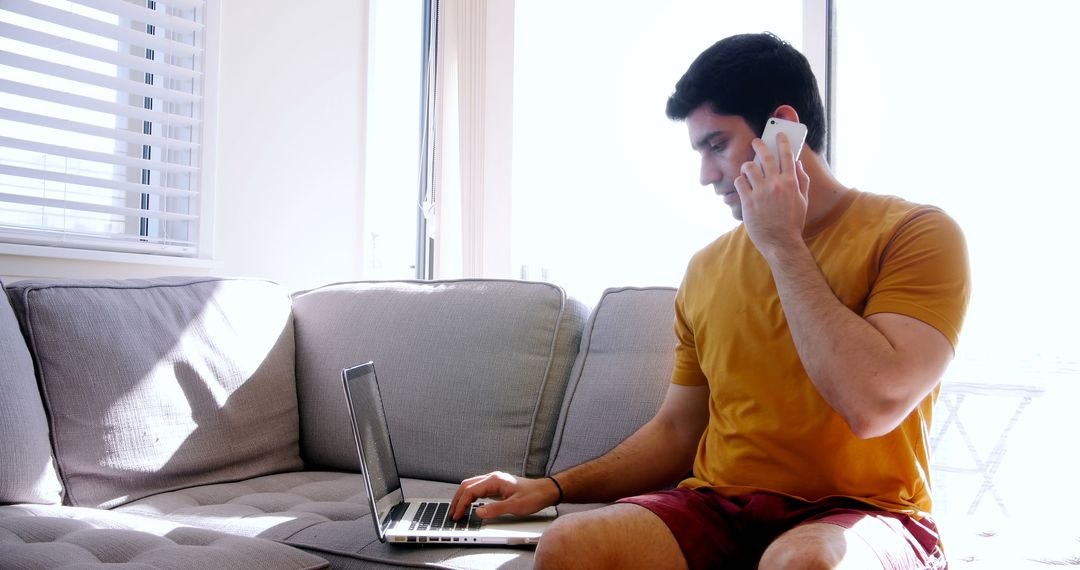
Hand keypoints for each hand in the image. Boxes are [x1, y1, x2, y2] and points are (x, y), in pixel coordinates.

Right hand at [449, 471, 560, 520]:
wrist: (545, 491)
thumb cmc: (533, 496)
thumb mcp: (515, 506)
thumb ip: (495, 509)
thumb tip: (478, 512)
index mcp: (494, 480)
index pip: (470, 490)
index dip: (461, 504)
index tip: (457, 515)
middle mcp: (492, 478)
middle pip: (467, 485)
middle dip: (457, 499)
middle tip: (453, 514)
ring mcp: (494, 481)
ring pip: (471, 486)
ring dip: (462, 497)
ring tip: (457, 510)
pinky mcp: (496, 486)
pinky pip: (478, 489)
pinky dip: (470, 497)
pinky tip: (469, 505)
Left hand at [734, 132, 810, 257]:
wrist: (780, 242)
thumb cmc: (792, 222)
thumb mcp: (803, 201)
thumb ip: (802, 180)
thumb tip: (797, 164)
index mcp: (790, 183)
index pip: (787, 155)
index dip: (782, 142)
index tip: (778, 135)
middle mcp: (775, 184)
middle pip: (765, 156)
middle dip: (760, 145)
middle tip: (756, 141)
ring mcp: (760, 192)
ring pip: (749, 167)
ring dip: (748, 165)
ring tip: (748, 168)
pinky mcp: (748, 201)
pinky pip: (739, 182)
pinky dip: (740, 180)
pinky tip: (743, 183)